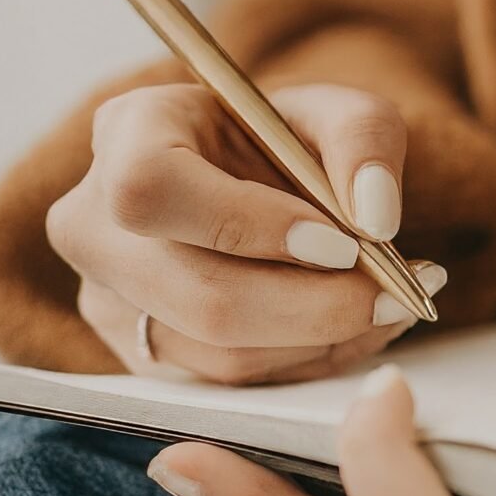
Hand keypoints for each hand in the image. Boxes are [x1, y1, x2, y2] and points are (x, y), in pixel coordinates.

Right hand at [46, 83, 445, 383]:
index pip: (154, 189)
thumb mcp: (337, 112)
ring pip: (224, 355)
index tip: (340, 243)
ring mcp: (111, 300)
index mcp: (127, 135)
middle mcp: (95, 223)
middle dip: (319, 308)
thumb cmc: (289, 141)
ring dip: (327, 340)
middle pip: (202, 298)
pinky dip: (309, 361)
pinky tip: (353, 327)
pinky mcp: (144, 354)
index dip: (250, 225)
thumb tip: (376, 218)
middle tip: (399, 295)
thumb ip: (363, 140)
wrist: (257, 184)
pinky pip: (234, 382)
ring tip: (390, 305)